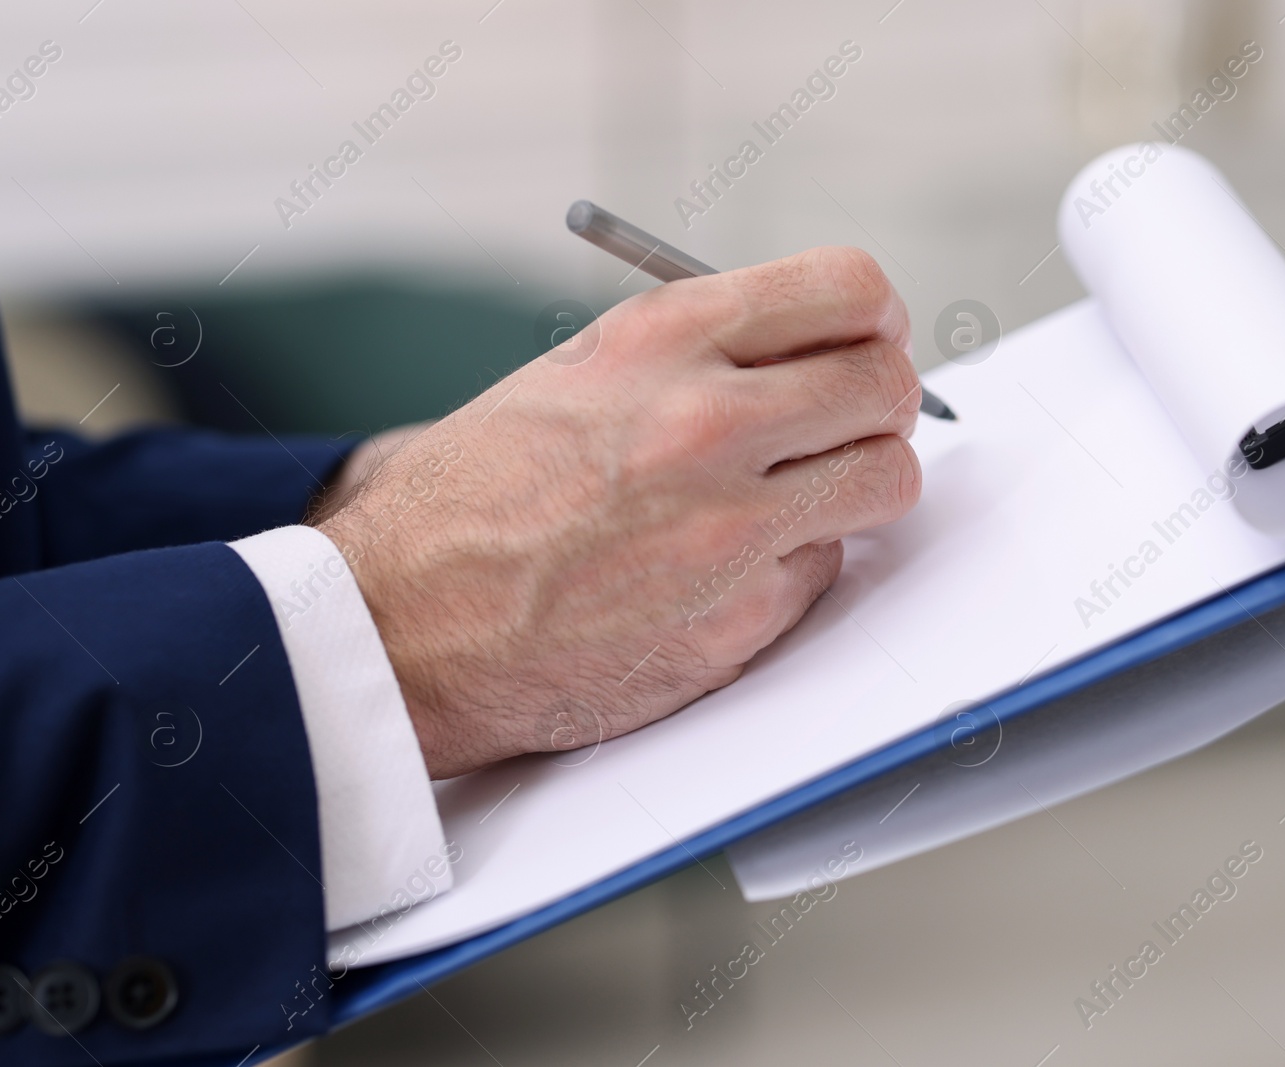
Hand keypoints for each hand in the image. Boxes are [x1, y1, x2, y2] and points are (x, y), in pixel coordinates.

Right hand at [314, 247, 922, 778]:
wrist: (396, 627)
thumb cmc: (471, 501)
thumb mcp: (575, 376)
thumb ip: (698, 353)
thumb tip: (810, 353)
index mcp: (661, 341)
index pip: (848, 289)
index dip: (875, 319)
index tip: (870, 342)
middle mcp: (704, 423)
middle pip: (888, 386)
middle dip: (881, 405)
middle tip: (849, 427)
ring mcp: (727, 529)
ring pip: (886, 481)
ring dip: (857, 488)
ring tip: (798, 500)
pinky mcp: (737, 621)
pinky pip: (824, 572)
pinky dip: (791, 570)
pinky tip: (721, 574)